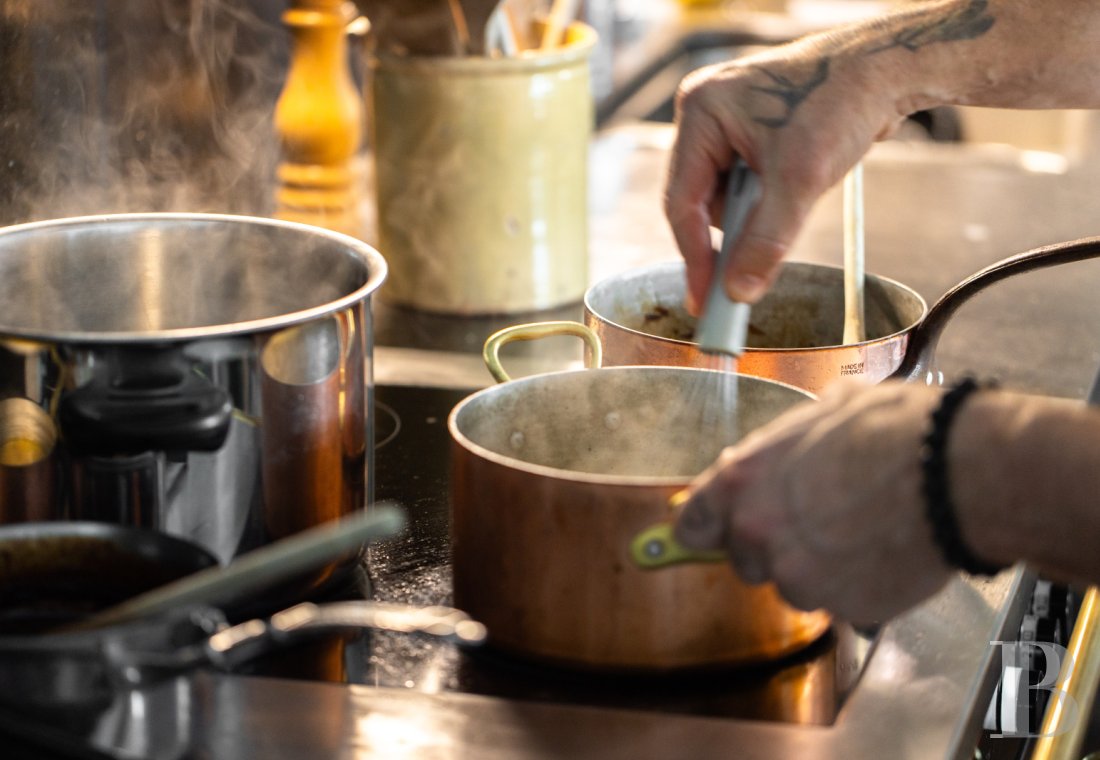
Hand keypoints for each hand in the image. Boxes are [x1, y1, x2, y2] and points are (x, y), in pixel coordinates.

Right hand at [663, 31, 907, 311]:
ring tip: (795, 195)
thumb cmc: (841, 101)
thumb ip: (765, 241)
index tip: (703, 298)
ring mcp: (727, 122)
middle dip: (733, 229)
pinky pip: (744, 183)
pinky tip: (795, 185)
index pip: (682, 201)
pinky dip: (766, 199)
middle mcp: (706, 114)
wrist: (888, 69)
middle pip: (700, 200)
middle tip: (750, 270)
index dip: (694, 255)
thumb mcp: (800, 180)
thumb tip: (739, 291)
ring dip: (754, 213)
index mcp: (701, 112)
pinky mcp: (750, 131)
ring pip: (724, 196)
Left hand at [674, 380, 953, 623]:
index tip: (718, 531)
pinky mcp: (843, 608)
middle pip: (746, 560)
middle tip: (819, 522)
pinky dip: (860, 589)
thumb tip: (794, 438)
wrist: (954, 472)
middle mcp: (758, 533)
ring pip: (795, 585)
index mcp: (742, 481)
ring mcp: (798, 576)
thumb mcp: (830, 408)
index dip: (708, 527)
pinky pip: (843, 605)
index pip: (693, 523)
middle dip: (775, 547)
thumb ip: (793, 438)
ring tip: (863, 533)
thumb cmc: (895, 430)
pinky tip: (887, 555)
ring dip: (820, 569)